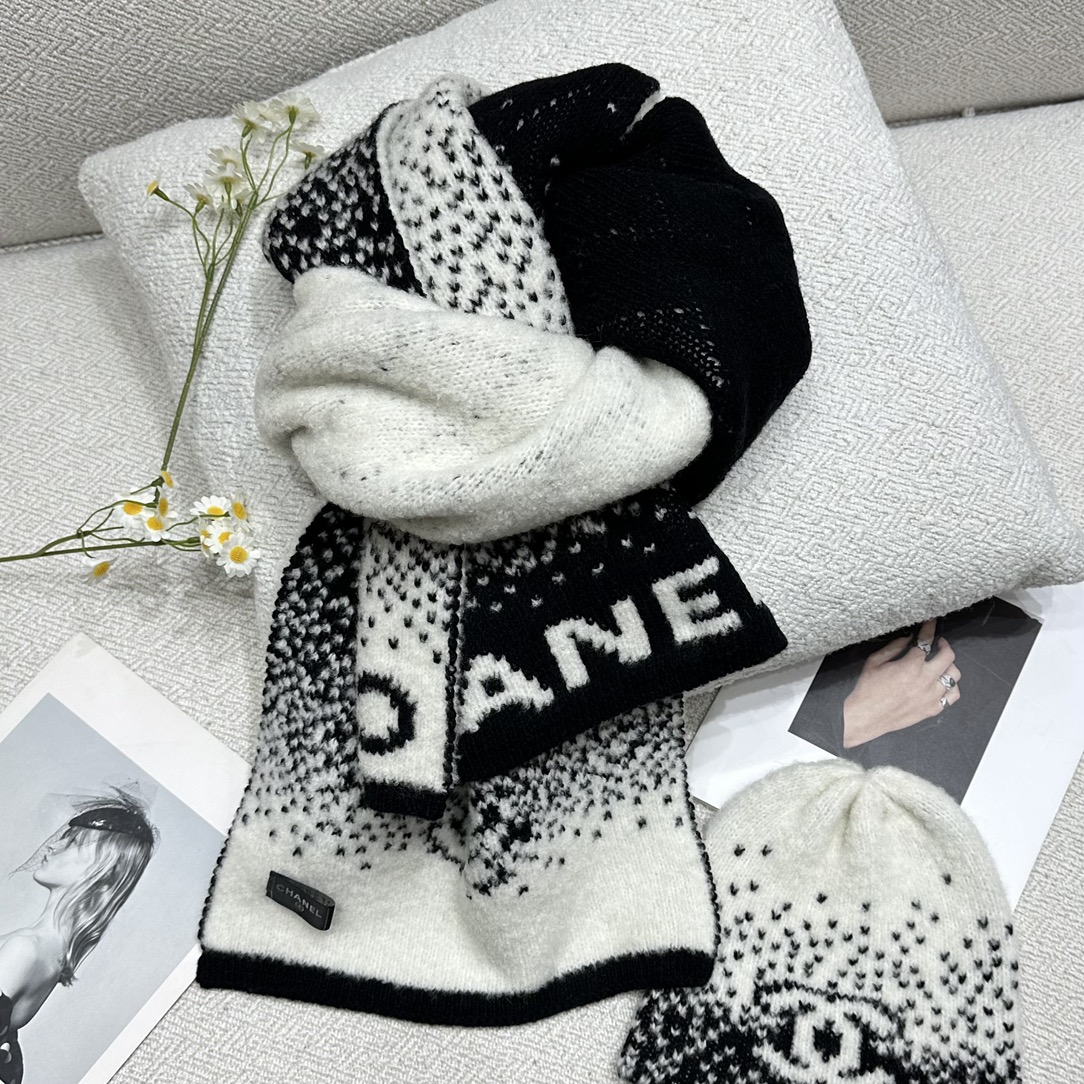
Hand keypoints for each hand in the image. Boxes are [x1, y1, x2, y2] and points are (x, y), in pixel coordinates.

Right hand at [842, 619, 960, 747]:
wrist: (868, 716)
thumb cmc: (868, 688)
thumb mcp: (875, 662)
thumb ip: (894, 647)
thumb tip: (910, 637)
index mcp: (911, 665)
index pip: (927, 641)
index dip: (930, 628)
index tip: (932, 622)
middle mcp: (926, 679)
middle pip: (948, 656)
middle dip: (945, 646)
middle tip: (938, 644)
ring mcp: (932, 696)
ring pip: (955, 675)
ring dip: (949, 666)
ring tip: (940, 665)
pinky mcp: (934, 709)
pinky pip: (953, 695)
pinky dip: (951, 687)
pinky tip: (942, 683)